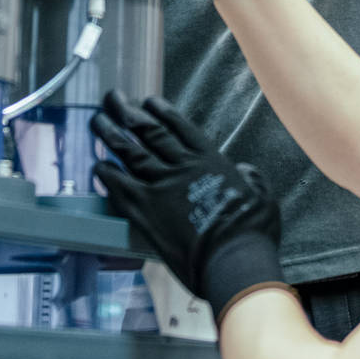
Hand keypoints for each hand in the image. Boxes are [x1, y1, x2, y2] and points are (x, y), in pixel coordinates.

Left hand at [91, 90, 288, 321]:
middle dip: (128, 111)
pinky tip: (97, 166)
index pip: (180, 126)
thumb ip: (252, 179)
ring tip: (96, 121)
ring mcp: (161, 186)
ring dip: (110, 134)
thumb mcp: (263, 197)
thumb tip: (247, 172)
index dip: (161, 111)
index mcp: (210, 160)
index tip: (148, 101)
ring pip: (129, 151)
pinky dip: (106, 174)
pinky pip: (119, 186)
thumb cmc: (252, 232)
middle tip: (113, 99)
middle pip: (148, 131)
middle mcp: (182, 166)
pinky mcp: (145, 210)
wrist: (233, 259)